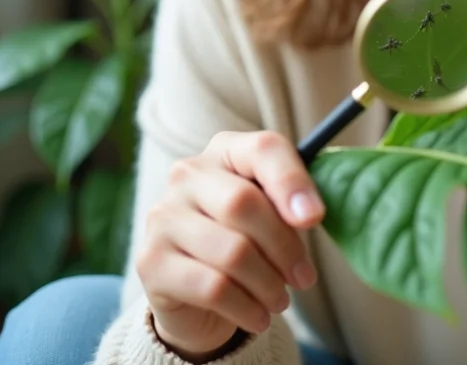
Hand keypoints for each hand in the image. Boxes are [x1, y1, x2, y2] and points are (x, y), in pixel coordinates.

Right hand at [136, 130, 325, 358]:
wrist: (197, 294)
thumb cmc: (248, 241)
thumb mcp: (275, 216)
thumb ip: (294, 206)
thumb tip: (309, 215)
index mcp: (224, 151)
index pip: (262, 149)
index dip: (292, 182)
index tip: (315, 219)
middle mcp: (186, 175)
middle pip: (244, 203)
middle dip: (284, 247)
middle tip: (304, 278)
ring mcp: (163, 217)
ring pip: (231, 251)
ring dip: (268, 284)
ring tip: (281, 300)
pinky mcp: (151, 262)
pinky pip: (212, 288)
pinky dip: (246, 308)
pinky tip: (259, 317)